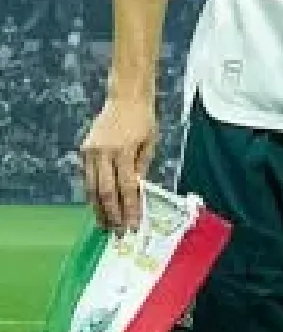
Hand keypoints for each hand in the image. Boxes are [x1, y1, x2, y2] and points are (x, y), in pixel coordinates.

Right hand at [79, 92, 157, 233]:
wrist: (125, 98)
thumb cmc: (143, 121)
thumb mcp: (149, 144)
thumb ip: (141, 169)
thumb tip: (136, 193)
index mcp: (123, 151)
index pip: (127, 188)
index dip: (130, 210)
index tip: (133, 226)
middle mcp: (102, 153)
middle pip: (105, 192)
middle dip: (112, 215)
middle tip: (118, 233)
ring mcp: (90, 152)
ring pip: (92, 187)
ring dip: (99, 208)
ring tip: (105, 225)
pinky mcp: (84, 150)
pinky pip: (88, 177)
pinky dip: (93, 193)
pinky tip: (99, 206)